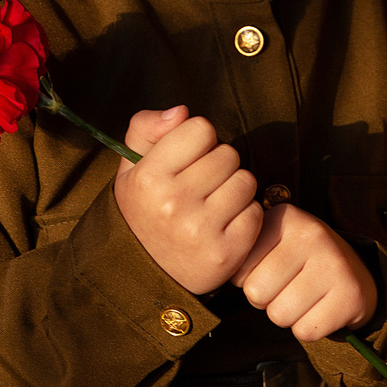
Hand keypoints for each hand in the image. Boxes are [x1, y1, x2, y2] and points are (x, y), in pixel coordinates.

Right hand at [113, 106, 262, 294]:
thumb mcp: (131, 168)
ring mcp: (200, 230)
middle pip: (228, 154)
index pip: (201, 129)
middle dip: (219, 166)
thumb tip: (182, 111)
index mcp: (149, 178)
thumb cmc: (144, 211)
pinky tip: (223, 226)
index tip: (188, 160)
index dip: (198, 142)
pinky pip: (255, 213)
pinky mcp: (225, 253)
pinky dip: (244, 217)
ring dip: (234, 190)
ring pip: (246, 181)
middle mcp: (173, 203)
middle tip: (201, 187)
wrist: (144, 275)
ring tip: (213, 205)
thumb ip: (146, 129)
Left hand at [233, 204, 377, 341]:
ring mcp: (334, 264)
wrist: (356, 274)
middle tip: (288, 287)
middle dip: (266, 300)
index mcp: (285, 218)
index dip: (248, 280)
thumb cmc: (301, 262)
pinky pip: (305, 331)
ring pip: (279, 316)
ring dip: (287, 316)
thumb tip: (218, 273)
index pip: (238, 270)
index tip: (268, 271)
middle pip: (256, 294)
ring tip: (304, 297)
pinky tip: (320, 309)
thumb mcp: (273, 243)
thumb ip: (244, 253)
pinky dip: (308, 329)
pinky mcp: (350, 295)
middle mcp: (311, 235)